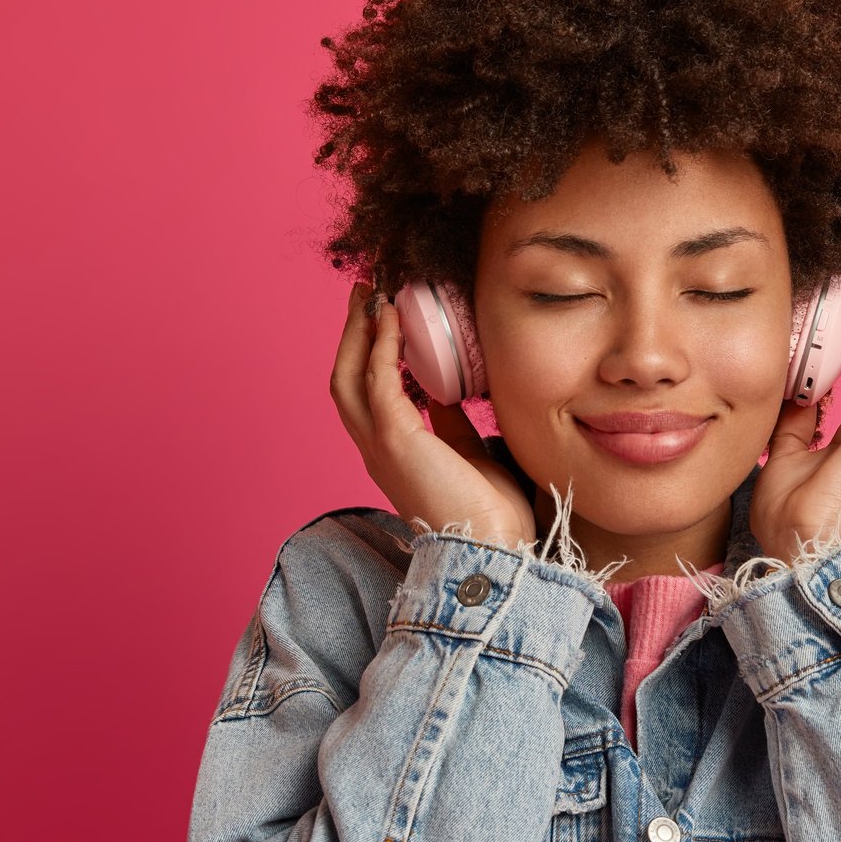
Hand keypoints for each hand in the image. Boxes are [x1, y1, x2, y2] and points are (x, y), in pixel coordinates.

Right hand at [329, 281, 537, 548]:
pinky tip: (393, 320)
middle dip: (353, 333)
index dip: (368, 354)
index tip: (383, 319)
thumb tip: (444, 392)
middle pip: (345, 379)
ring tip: (374, 295)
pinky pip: (377, 381)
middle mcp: (375, 449)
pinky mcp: (395, 441)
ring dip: (359, 332)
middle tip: (367, 292)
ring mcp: (380, 446)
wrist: (494, 549)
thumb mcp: (467, 452)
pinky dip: (381, 346)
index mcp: (391, 453)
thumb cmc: (489, 512)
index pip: (366, 395)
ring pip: (349, 377)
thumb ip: (449, 422)